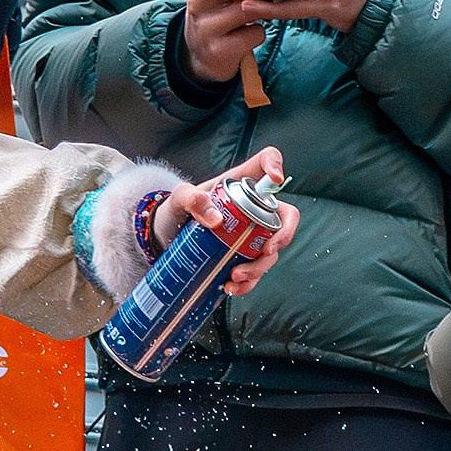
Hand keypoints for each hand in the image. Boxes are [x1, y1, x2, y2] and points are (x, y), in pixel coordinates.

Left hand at [153, 146, 298, 295]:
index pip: (265, 162)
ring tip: (235, 277)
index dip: (276, 165)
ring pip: (272, 250)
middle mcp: (253, 208)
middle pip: (285, 216)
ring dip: (260, 267)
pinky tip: (232, 288)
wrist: (165, 237)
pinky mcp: (244, 256)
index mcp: (240, 184)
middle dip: (284, 235)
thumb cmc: (176, 210)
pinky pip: (256, 271)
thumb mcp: (179, 200)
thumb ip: (192, 199)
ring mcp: (251, 234)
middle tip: (267, 251)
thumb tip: (216, 219)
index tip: (275, 179)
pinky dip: (248, 283)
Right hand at [180, 0, 269, 84]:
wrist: (203, 59)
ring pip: (246, 7)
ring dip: (265, 4)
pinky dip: (260, 32)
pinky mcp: (219, 50)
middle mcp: (197, 0)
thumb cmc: (218, 13)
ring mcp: (206, 27)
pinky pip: (253, 33)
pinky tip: (255, 34)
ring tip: (275, 2)